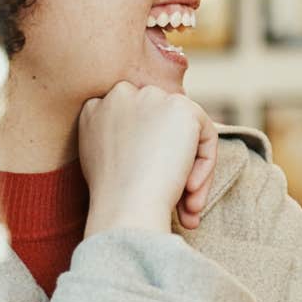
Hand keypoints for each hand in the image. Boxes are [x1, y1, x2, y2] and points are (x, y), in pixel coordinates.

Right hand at [77, 83, 218, 235]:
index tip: (151, 187)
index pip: (136, 122)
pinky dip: (205, 165)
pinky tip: (191, 189)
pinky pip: (206, 135)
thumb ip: (122, 141)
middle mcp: (120, 94)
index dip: (149, 155)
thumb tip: (154, 143)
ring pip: (185, 131)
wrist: (125, 207)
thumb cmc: (113, 198)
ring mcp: (150, 97)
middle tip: (181, 203)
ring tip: (189, 207)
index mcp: (95, 108)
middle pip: (161, 123)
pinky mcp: (180, 106)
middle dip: (173, 162)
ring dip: (192, 170)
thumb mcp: (102, 161)